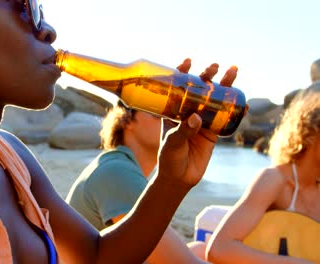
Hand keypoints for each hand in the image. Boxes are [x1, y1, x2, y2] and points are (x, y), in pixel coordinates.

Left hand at [156, 60, 238, 185]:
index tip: (188, 61)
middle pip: (200, 90)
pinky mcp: (213, 133)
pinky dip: (236, 112)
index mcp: (173, 111)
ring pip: (215, 101)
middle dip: (208, 76)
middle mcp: (188, 113)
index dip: (182, 73)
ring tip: (234, 72)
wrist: (179, 178)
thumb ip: (183, 130)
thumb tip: (196, 117)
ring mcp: (202, 121)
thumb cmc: (169, 158)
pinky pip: (226, 119)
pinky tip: (244, 105)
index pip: (177, 88)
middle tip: (215, 66)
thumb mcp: (172, 143)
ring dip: (226, 87)